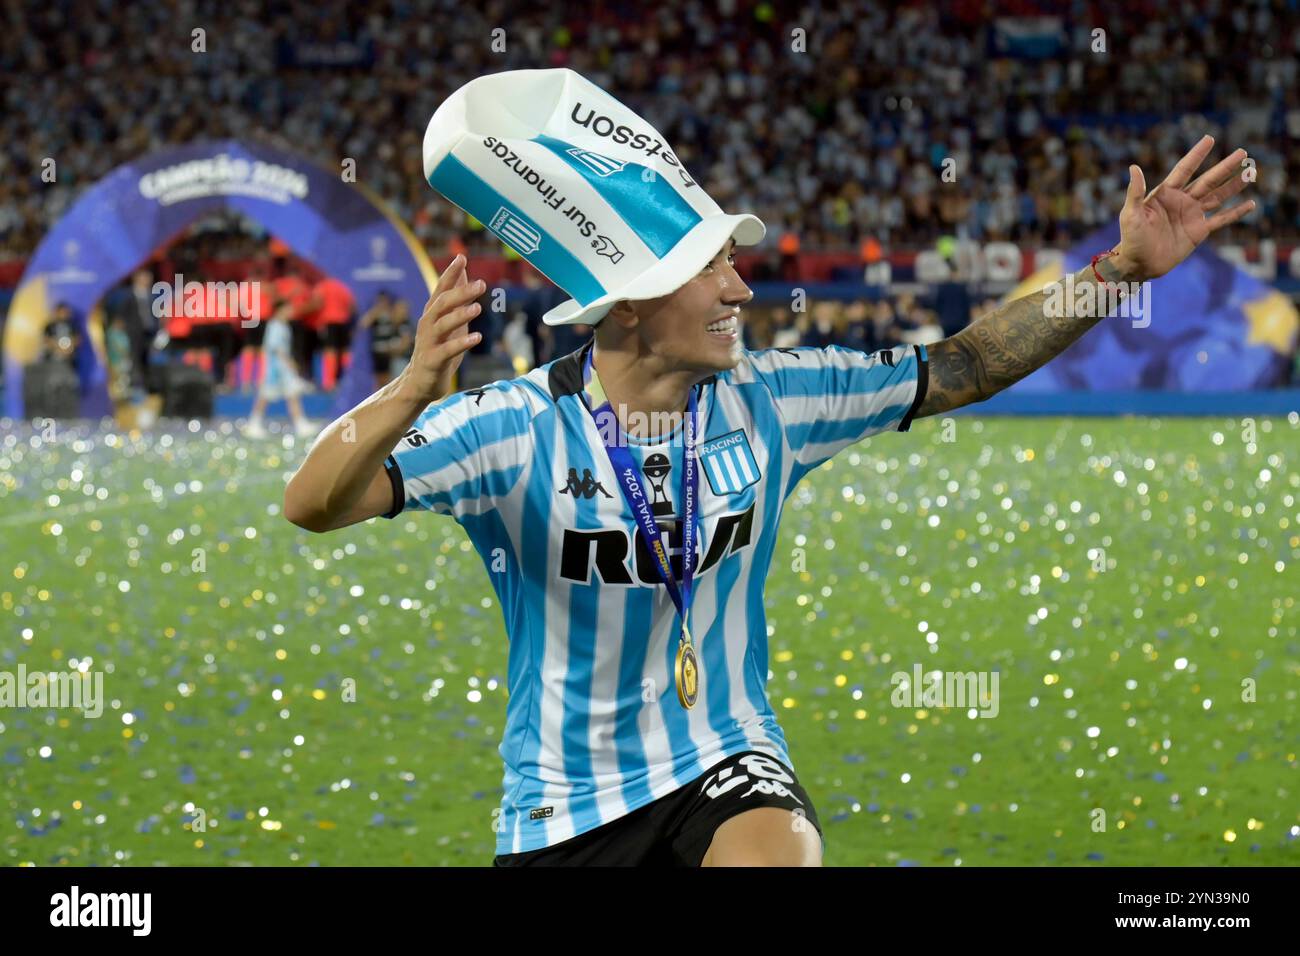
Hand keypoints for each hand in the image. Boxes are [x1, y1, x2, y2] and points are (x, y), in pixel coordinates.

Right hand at [400, 254, 482, 400]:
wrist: (419, 383)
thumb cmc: (438, 349)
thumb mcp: (449, 322)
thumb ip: (456, 300)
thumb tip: (465, 274)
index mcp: (432, 314)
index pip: (440, 289)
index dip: (450, 273)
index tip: (462, 258)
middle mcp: (428, 324)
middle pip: (442, 304)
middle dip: (460, 292)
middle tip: (481, 284)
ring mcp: (429, 342)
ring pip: (443, 325)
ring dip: (460, 315)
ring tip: (478, 308)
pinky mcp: (433, 360)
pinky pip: (447, 350)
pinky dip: (461, 343)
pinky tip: (477, 337)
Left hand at [1113, 135, 1256, 281]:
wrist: (1139, 264)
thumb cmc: (1131, 238)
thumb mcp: (1131, 214)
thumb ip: (1135, 192)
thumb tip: (1133, 167)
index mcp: (1166, 193)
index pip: (1185, 169)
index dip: (1197, 154)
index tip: (1210, 139)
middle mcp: (1182, 201)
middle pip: (1208, 180)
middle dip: (1225, 167)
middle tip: (1243, 153)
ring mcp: (1192, 215)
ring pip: (1218, 196)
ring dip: (1234, 185)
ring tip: (1251, 173)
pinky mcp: (1199, 231)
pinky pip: (1221, 220)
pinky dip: (1236, 212)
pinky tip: (1251, 204)